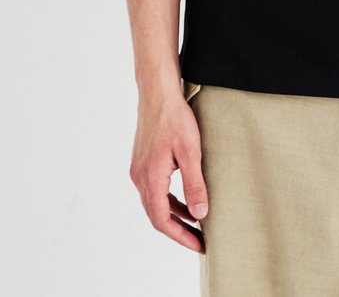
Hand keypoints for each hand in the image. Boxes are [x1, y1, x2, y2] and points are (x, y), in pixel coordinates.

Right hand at [129, 90, 208, 252]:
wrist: (157, 93)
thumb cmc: (174, 118)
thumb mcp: (190, 152)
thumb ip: (194, 184)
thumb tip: (200, 213)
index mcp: (150, 178)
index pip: (162, 220)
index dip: (181, 236)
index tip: (199, 245)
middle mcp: (140, 177)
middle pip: (156, 215)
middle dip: (178, 230)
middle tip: (199, 240)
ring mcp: (139, 169)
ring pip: (155, 202)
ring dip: (174, 215)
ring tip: (195, 224)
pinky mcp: (143, 161)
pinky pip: (155, 189)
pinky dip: (169, 199)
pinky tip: (184, 199)